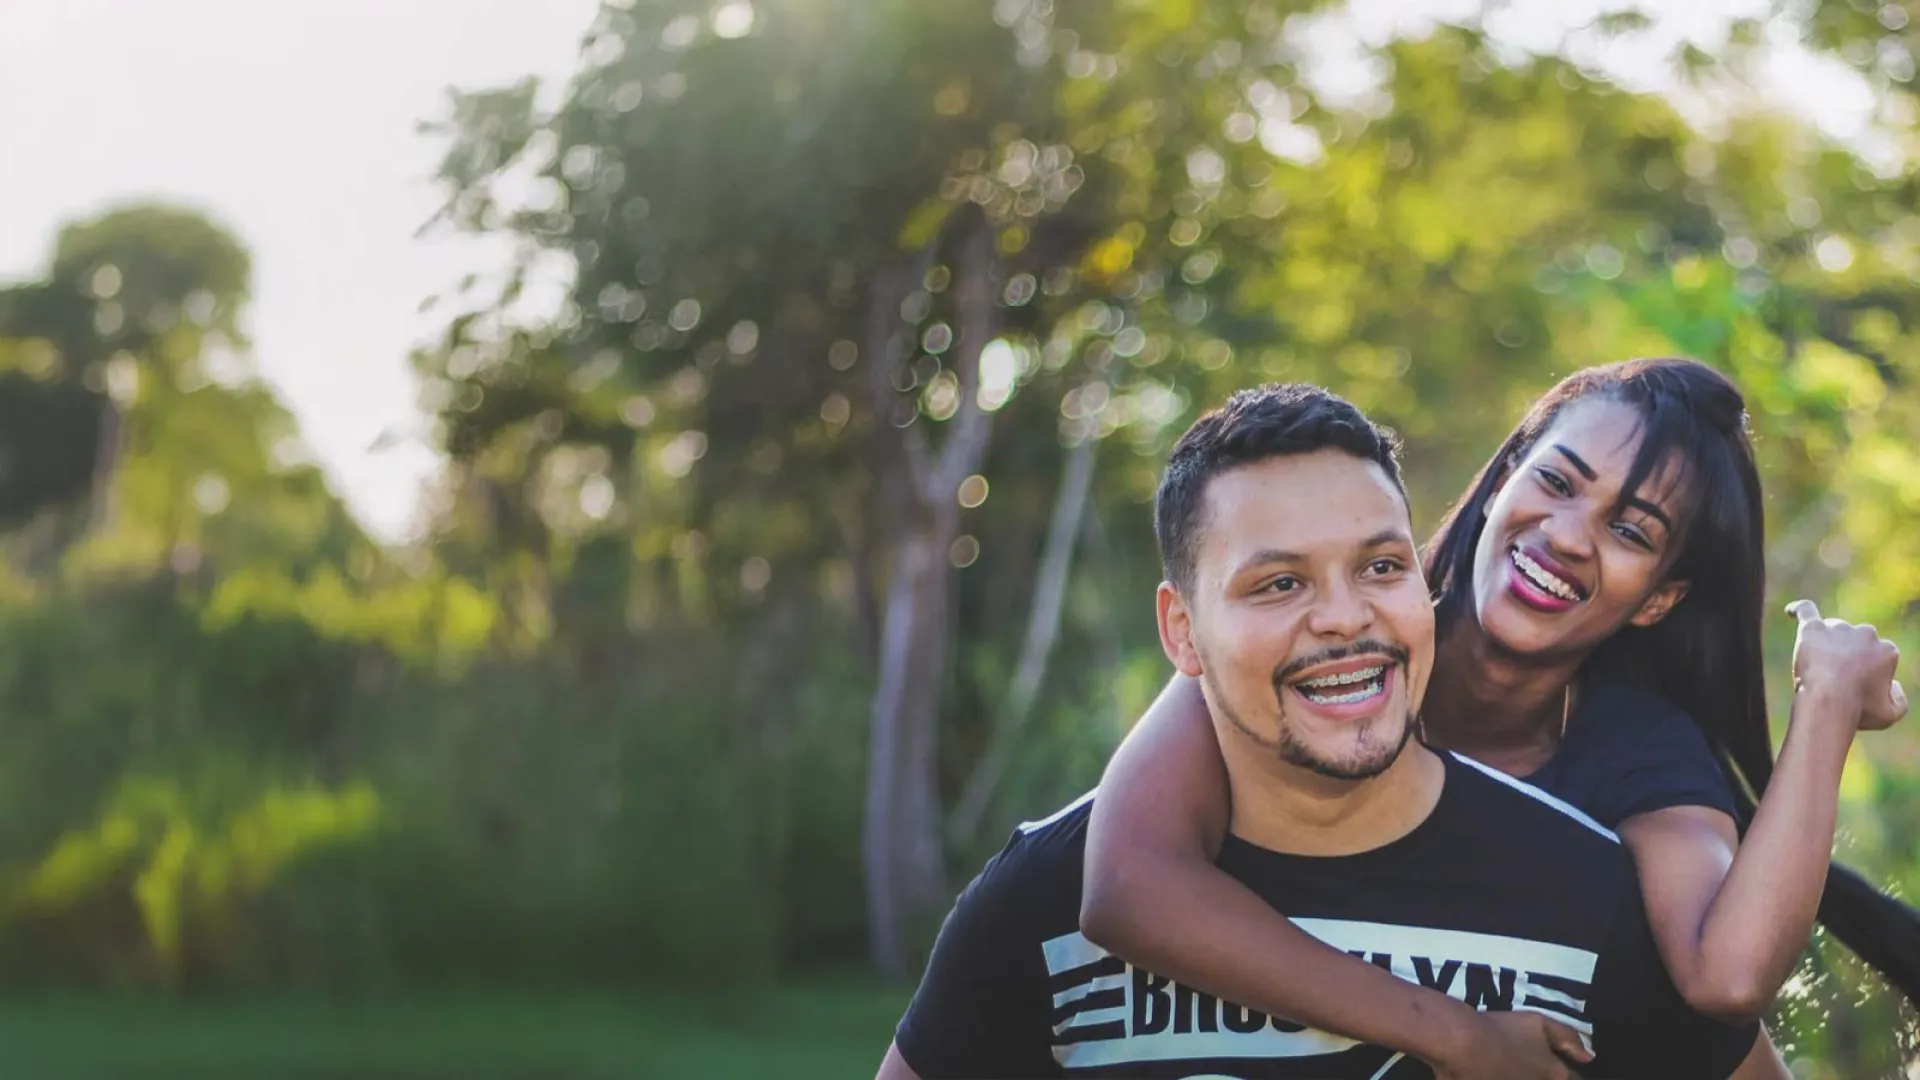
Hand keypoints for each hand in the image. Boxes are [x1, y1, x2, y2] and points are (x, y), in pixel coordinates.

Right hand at [1431, 1010, 1590, 1079]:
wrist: (1461, 1044)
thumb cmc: (1501, 1029)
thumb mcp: (1538, 1023)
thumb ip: (1567, 1037)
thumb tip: (1588, 1057)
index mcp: (1555, 1073)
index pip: (1573, 1079)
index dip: (1570, 1074)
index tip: (1562, 1070)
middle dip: (1550, 1076)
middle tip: (1531, 1064)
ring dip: (1525, 1075)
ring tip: (1517, 1069)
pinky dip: (1507, 1078)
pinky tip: (1502, 1073)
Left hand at [1787, 600, 1906, 731]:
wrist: (1829, 701)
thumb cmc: (1858, 710)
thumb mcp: (1889, 715)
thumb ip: (1900, 701)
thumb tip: (1894, 685)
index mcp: (1887, 650)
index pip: (1876, 657)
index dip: (1863, 675)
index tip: (1854, 690)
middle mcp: (1866, 634)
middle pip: (1854, 641)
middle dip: (1846, 658)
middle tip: (1834, 681)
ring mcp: (1839, 628)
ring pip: (1830, 632)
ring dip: (1825, 646)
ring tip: (1817, 670)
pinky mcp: (1813, 628)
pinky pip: (1805, 611)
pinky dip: (1798, 610)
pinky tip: (1791, 612)